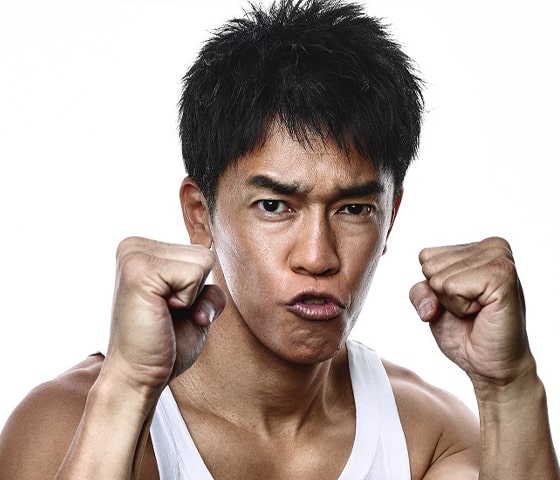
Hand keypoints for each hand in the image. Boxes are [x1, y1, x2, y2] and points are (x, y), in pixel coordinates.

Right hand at [101, 237, 225, 397]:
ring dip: (194, 297)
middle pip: (204, 253)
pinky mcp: (139, 270)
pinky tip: (162, 314)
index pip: (200, 251)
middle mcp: (133, 246)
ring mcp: (133, 255)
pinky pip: (195, 274)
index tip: (168, 309)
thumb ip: (201, 274)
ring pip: (204, 260)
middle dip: (197, 291)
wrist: (138, 378)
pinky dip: (189, 301)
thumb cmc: (166, 344)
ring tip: (163, 314)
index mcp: (141, 250)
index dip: (197, 289)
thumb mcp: (194, 301)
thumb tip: (210, 241)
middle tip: (166, 315)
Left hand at [409, 237, 533, 385]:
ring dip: (452, 303)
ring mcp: (499, 259)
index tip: (460, 300)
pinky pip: (452, 288)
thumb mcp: (432, 305)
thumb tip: (429, 301)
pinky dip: (461, 307)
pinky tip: (482, 312)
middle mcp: (492, 247)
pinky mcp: (502, 276)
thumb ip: (419, 290)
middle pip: (429, 265)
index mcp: (477, 248)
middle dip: (442, 295)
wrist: (492, 365)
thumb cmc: (466, 332)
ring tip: (477, 311)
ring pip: (439, 277)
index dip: (433, 286)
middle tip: (470, 309)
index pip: (426, 256)